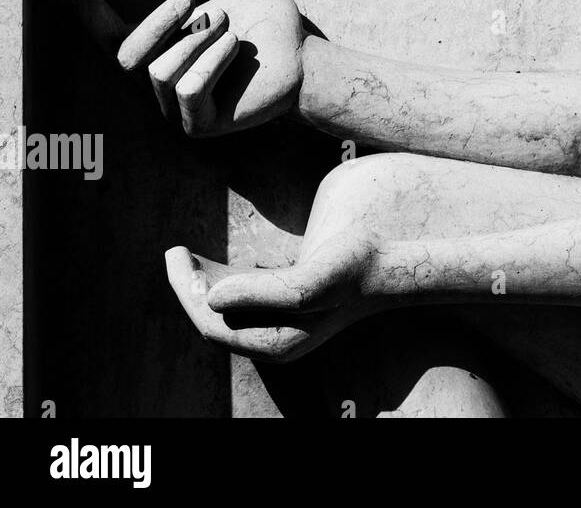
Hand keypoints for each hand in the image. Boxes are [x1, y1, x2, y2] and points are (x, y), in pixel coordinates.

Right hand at [77, 0, 305, 135]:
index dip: (91, 22)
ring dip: (202, 41)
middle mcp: (162, 85)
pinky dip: (212, 62)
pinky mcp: (200, 126)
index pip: (116, 41)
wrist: (306, 58)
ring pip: (160, 71)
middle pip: (128, 56)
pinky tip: (236, 49)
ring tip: (234, 34)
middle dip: (162, 23)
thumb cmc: (270, 29)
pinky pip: (186, 89)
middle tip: (198, 3)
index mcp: (165, 52)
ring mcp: (178, 111)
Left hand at [165, 230, 380, 362]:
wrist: (387, 266)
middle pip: (214, 321)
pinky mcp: (285, 315)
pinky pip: (242, 305)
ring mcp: (278, 331)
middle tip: (176, 253)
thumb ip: (267, 292)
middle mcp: (272, 344)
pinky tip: (218, 268)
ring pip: (226, 314)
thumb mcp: (315, 281)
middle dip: (189, 290)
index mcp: (274, 344)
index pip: (212, 323)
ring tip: (186, 259)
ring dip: (203, 288)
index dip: (188, 291)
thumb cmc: (354, 269)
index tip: (177, 255)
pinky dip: (224, 285)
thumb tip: (211, 297)